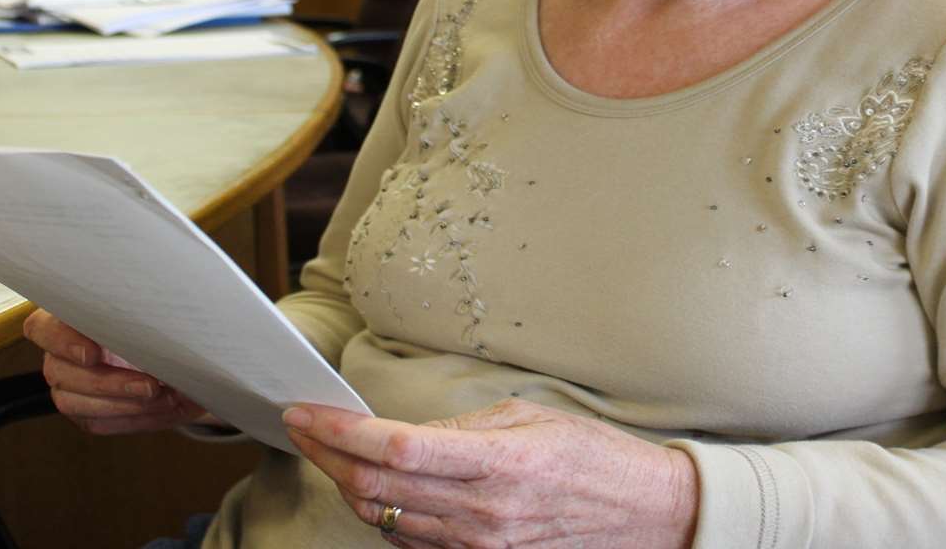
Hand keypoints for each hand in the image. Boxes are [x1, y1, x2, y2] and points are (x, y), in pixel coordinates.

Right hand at [22, 309, 210, 434]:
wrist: (174, 350)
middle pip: (60, 372)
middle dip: (109, 383)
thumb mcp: (150, 310)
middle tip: (149, 385)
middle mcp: (59, 354)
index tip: (93, 354)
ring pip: (74, 403)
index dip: (62, 342)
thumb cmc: (157, 321)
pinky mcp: (84, 412)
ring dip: (123, 405)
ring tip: (163, 398)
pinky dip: (133, 418)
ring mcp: (67, 386)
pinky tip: (161, 409)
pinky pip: (98, 422)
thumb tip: (164, 324)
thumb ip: (143, 314)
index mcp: (65, 319)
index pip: (41, 328)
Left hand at [283, 398, 698, 548]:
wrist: (644, 516)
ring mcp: (479, 545)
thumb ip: (466, 428)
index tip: (306, 410)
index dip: (341, 431)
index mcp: (499, 463)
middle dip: (326, 454)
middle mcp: (482, 512)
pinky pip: (411, 541)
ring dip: (345, 482)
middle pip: (376, 486)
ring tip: (328, 448)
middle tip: (301, 424)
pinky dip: (380, 511)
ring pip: (384, 518)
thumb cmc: (596, 458)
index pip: (396, 448)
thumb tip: (407, 433)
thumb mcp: (534, 418)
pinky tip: (370, 484)